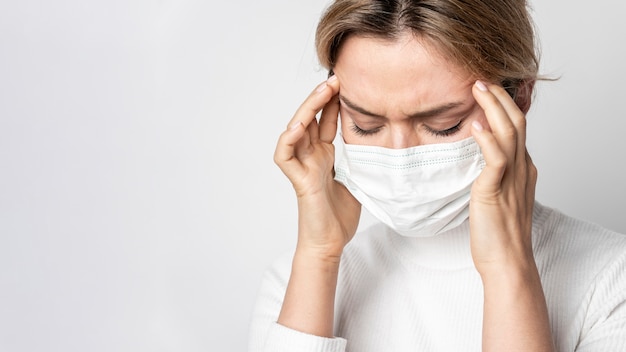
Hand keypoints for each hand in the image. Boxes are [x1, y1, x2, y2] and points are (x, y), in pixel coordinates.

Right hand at [274, 76, 360, 259]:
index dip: (333, 102)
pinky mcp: (298, 180)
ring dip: (307, 108)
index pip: (326, 122)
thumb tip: (385, 148)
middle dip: (321, 97)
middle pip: (310, 119)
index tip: (346, 83)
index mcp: (324, 157)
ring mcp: (303, 167)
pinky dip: (288, 139)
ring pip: (296, 130)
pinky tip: (299, 124)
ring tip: (323, 90)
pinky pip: (285, 155)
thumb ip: (363, 163)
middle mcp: (311, 157)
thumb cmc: (340, 218)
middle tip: (336, 78)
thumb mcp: (359, 181)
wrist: (330, 244)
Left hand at [469, 81, 537, 274]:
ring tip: (478, 88)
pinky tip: (475, 126)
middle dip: (499, 98)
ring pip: (509, 133)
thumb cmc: (499, 234)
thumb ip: (493, 175)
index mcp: (522, 169)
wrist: (507, 262)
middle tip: (481, 80)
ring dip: (493, 108)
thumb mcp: (497, 196)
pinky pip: (496, 158)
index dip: (504, 107)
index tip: (487, 91)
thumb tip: (477, 161)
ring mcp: (512, 178)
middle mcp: (521, 169)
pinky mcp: (496, 190)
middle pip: (516, 123)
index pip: (516, 129)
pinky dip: (487, 139)